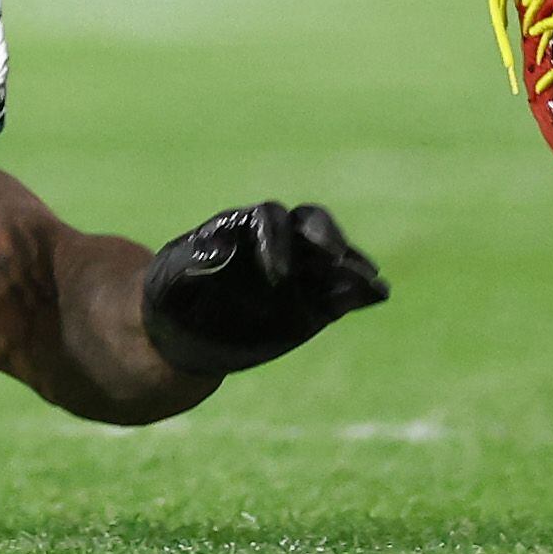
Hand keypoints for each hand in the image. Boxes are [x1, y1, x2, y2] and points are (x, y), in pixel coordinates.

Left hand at [139, 200, 387, 377]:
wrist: (186, 336)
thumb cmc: (173, 296)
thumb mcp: (173, 278)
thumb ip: (195, 260)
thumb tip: (219, 246)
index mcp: (243, 227)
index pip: (270, 217)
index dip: (277, 239)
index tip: (277, 275)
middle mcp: (277, 242)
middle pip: (311, 223)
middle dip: (326, 236)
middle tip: (336, 257)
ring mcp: (299, 272)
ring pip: (333, 259)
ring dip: (352, 266)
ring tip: (371, 281)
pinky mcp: (315, 304)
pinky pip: (343, 292)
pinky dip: (362, 291)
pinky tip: (379, 293)